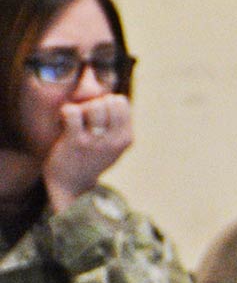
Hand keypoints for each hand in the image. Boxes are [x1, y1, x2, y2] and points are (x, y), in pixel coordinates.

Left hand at [45, 93, 131, 208]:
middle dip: (95, 103)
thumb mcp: (115, 146)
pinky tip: (65, 120)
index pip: (121, 102)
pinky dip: (67, 112)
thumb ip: (120, 125)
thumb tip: (117, 99)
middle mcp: (114, 140)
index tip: (99, 114)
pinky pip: (73, 112)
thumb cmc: (91, 159)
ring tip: (77, 119)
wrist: (72, 183)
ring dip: (82, 108)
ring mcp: (96, 141)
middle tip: (86, 117)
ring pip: (94, 106)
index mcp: (126, 138)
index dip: (107, 102)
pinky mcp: (75, 142)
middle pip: (109, 101)